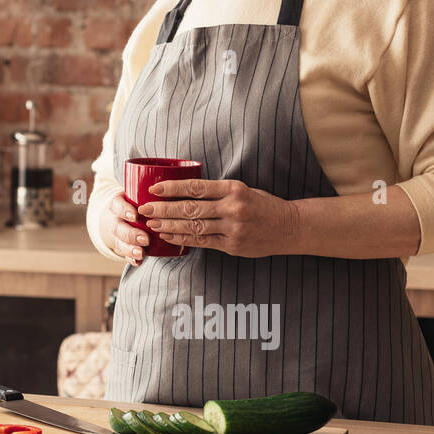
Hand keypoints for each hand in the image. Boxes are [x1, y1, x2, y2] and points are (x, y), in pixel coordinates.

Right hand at [100, 192, 151, 264]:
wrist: (114, 216)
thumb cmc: (134, 201)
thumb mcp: (136, 191)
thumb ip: (153, 186)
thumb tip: (184, 173)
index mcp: (118, 203)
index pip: (117, 204)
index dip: (124, 210)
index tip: (135, 214)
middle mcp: (115, 219)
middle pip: (118, 227)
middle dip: (130, 234)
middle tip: (144, 238)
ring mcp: (116, 234)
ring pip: (119, 242)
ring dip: (130, 249)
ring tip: (141, 253)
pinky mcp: (121, 246)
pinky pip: (124, 254)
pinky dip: (131, 259)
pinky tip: (138, 262)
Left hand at [140, 178, 298, 258]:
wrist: (289, 227)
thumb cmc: (262, 205)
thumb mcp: (243, 189)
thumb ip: (217, 192)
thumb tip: (184, 191)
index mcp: (234, 189)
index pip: (196, 188)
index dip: (172, 188)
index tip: (154, 189)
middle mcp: (233, 208)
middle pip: (190, 208)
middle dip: (164, 209)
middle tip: (144, 208)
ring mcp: (233, 229)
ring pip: (193, 227)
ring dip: (168, 225)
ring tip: (151, 223)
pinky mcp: (232, 245)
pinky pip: (202, 242)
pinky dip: (182, 238)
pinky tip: (168, 235)